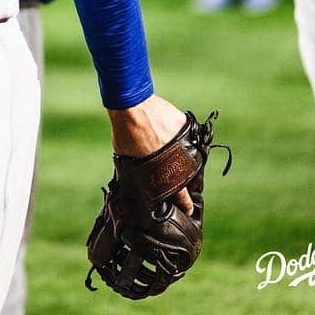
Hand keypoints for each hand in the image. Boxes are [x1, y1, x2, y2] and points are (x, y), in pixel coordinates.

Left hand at [107, 94, 192, 213]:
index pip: (182, 195)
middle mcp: (181, 160)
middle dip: (180, 174)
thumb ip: (137, 170)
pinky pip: (184, 134)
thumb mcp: (128, 158)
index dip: (186, 204)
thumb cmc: (126, 132)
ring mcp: (186, 142)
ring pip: (187, 154)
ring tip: (163, 144)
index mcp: (166, 172)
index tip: (189, 209)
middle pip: (187, 175)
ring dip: (178, 152)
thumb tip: (135, 179)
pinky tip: (162, 127)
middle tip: (170, 167)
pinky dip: (174, 133)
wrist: (132, 105)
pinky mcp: (186, 126)